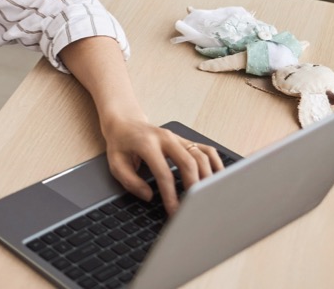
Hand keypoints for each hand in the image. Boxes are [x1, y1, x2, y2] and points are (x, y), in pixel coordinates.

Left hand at [99, 116, 224, 215]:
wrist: (125, 122)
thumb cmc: (121, 144)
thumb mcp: (115, 163)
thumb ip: (130, 181)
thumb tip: (149, 196)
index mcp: (147, 144)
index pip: (163, 173)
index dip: (170, 195)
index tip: (174, 211)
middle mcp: (166, 138)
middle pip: (188, 163)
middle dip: (194, 187)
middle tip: (195, 207)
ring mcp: (177, 137)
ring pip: (200, 155)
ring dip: (207, 176)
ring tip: (208, 196)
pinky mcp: (185, 140)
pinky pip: (206, 149)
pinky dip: (215, 162)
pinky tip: (218, 177)